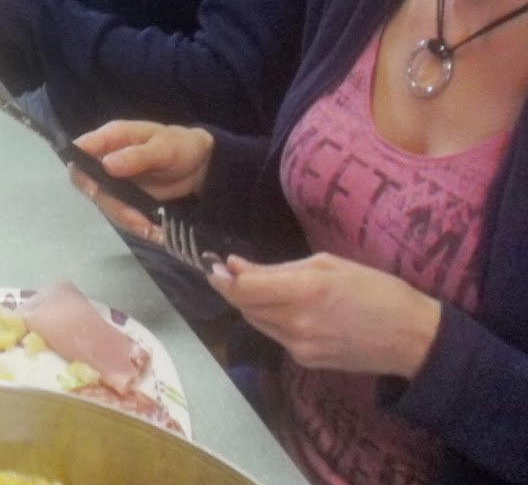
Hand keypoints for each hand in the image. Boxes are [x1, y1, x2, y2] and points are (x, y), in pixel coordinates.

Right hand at [68, 120, 215, 237]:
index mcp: (111, 138)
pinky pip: (122, 214)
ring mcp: (115, 181)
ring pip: (105, 203)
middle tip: (135, 218)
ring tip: (150, 230)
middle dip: (109, 203)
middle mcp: (106, 159)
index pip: (81, 149)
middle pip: (89, 182)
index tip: (93, 188)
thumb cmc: (180, 145)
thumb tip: (106, 165)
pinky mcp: (126, 198)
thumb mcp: (164, 147)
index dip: (80, 168)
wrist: (200, 164)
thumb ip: (136, 156)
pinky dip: (136, 226)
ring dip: (125, 219)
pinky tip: (155, 233)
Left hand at [207, 253, 441, 377]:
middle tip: (234, 270)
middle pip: (244, 307)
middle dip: (235, 288)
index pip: (243, 289)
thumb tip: (236, 265)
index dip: (222, 277)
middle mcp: (296, 323)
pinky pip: (276, 335)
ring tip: (267, 286)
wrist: (413, 338)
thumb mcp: (328, 265)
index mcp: (304, 292)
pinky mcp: (306, 361)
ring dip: (252, 304)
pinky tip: (291, 308)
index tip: (212, 264)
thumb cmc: (376, 290)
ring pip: (256, 322)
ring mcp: (300, 347)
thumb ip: (278, 267)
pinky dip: (273, 319)